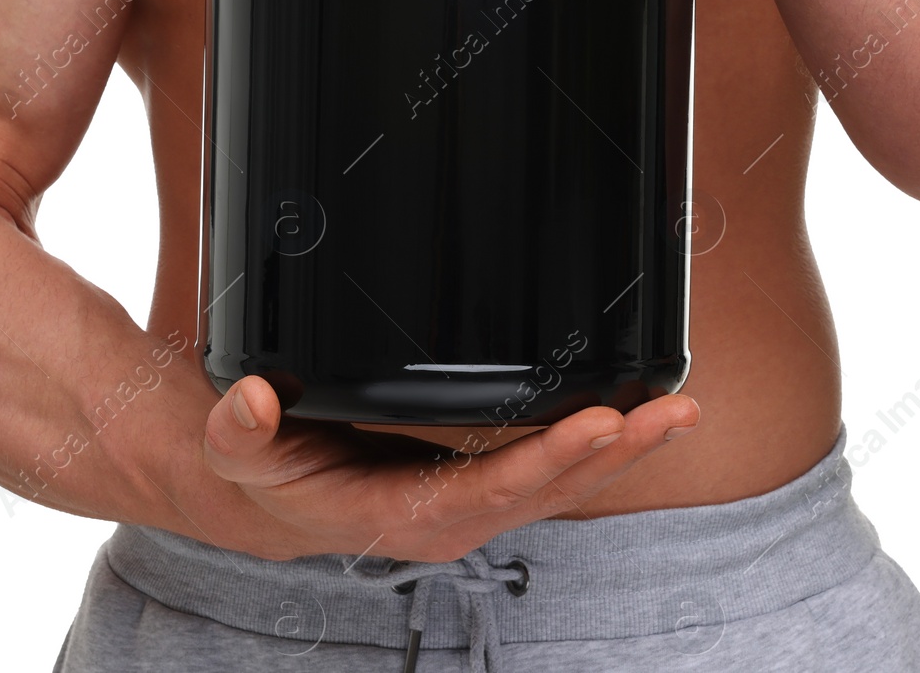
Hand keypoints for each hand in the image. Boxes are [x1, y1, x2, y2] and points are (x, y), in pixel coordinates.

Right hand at [202, 375, 699, 561]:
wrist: (267, 495)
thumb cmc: (264, 471)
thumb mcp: (239, 449)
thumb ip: (240, 430)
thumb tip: (252, 400)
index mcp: (402, 519)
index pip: (491, 493)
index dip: (549, 460)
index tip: (600, 423)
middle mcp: (450, 519)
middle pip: (549, 490)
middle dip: (615, 453)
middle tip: (673, 412)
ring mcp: (472, 503)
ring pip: (562, 482)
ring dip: (624, 449)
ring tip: (680, 411)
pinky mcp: (481, 481)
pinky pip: (551, 468)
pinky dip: (599, 443)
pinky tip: (636, 414)